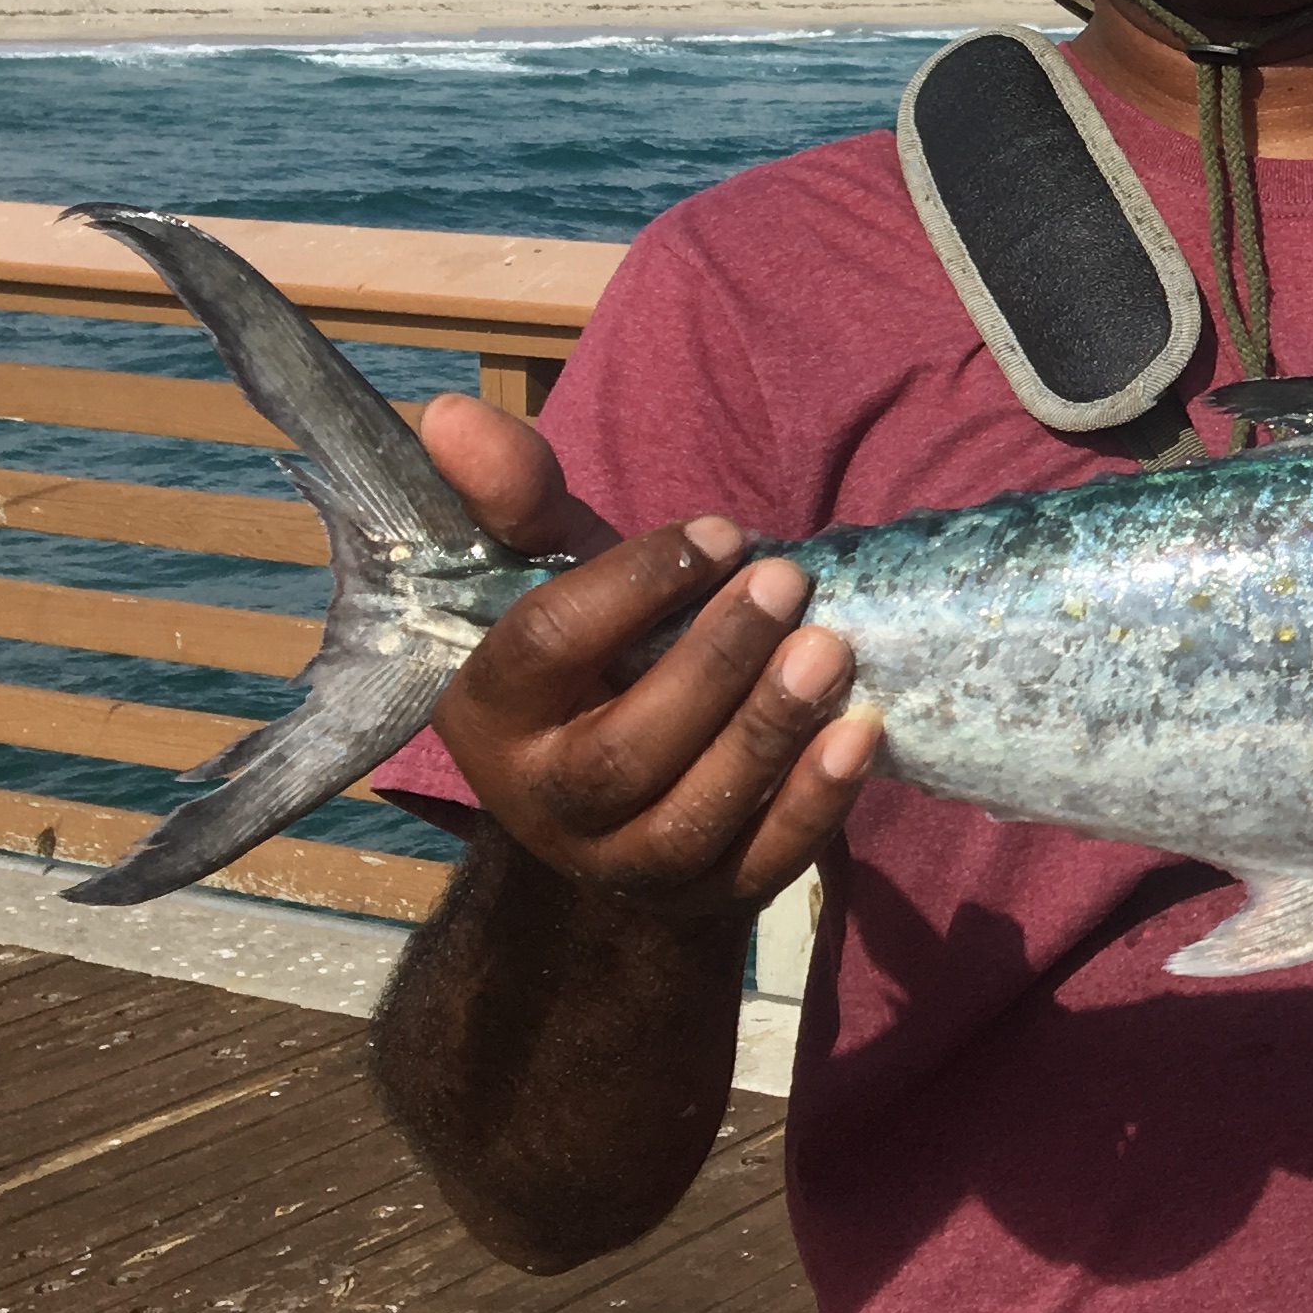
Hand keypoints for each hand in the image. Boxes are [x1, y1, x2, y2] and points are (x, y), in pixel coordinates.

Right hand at [414, 392, 877, 925]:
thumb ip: (515, 502)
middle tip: (788, 580)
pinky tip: (862, 734)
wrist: (610, 807)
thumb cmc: (589, 660)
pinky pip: (761, 866)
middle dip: (713, 661)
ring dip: (768, 731)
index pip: (546, 645)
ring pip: (692, 816)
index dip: (635, 584)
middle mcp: (544, 801)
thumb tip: (450, 413)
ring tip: (832, 650)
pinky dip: (815, 805)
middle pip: (625, 748)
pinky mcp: (704, 899)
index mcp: (489, 711)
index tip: (721, 532)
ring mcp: (625, 862)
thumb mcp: (548, 576)